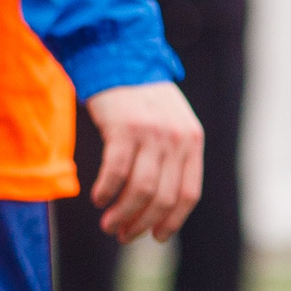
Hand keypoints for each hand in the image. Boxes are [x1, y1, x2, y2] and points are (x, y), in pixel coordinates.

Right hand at [86, 81, 202, 241]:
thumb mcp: (169, 120)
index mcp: (192, 140)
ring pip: (142, 190)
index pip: (189, 194)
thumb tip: (159, 201)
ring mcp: (151, 132)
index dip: (171, 221)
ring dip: (123, 214)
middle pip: (164, 197)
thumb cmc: (138, 93)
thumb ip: (171, 154)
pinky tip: (98, 198)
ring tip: (108, 224)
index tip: (155, 236)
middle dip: (142, 223)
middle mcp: (176, 139)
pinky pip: (116, 171)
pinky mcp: (124, 127)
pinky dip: (107, 190)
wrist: (116, 54)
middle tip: (123, 235)